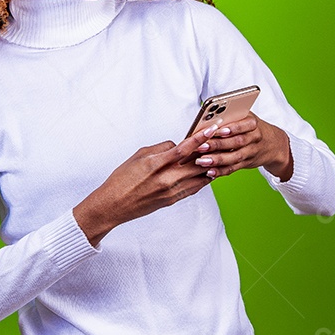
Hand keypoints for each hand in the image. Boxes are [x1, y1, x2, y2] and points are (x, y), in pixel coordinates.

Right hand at [73, 125, 220, 245]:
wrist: (114, 205)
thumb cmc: (122, 179)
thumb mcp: (138, 156)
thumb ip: (160, 148)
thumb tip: (177, 145)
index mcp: (156, 164)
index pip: (184, 148)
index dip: (200, 138)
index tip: (212, 129)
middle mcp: (166, 178)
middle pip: (196, 163)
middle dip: (210, 151)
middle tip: (220, 141)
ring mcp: (171, 191)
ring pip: (199, 177)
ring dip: (209, 166)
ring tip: (218, 156)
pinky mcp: (172, 200)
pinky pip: (193, 189)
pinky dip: (202, 180)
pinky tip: (207, 174)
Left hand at [185, 110, 293, 181]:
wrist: (273, 144)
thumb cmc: (252, 127)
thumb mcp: (246, 117)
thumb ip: (230, 117)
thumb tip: (208, 117)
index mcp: (253, 123)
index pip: (242, 125)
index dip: (230, 128)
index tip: (216, 129)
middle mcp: (254, 138)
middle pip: (236, 142)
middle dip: (218, 144)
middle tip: (201, 146)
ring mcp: (251, 152)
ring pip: (234, 157)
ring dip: (217, 160)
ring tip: (202, 161)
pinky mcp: (246, 163)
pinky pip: (233, 168)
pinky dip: (221, 171)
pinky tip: (210, 172)